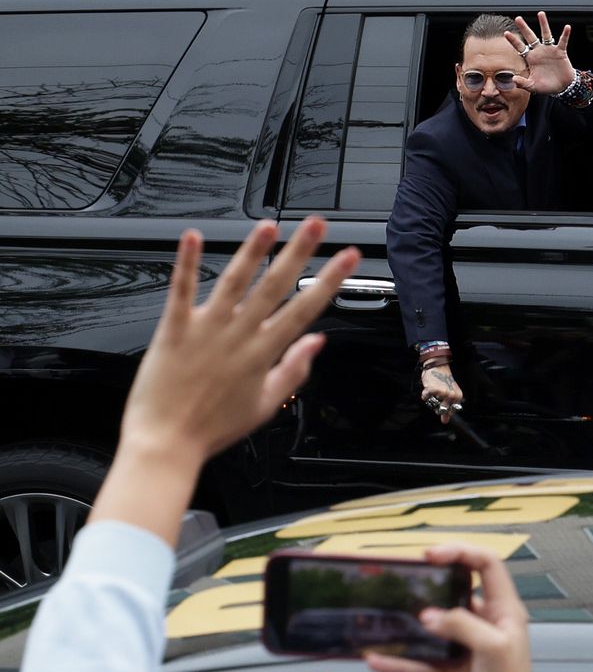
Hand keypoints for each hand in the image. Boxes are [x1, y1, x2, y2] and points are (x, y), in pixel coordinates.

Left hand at [95, 216, 359, 542]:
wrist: (166, 445)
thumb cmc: (212, 429)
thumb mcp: (265, 405)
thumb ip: (294, 370)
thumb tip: (317, 343)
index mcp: (263, 354)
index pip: (305, 309)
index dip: (330, 280)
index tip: (347, 256)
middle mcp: (238, 337)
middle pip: (275, 286)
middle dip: (299, 252)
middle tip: (316, 225)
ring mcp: (206, 331)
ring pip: (234, 283)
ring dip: (252, 251)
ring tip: (269, 226)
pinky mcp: (174, 331)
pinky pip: (180, 291)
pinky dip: (186, 263)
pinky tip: (194, 237)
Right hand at [366, 544, 539, 671]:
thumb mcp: (493, 648)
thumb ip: (461, 625)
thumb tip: (431, 616)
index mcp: (505, 611)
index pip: (487, 564)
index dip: (461, 552)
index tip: (433, 555)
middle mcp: (487, 624)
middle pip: (457, 591)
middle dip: (431, 584)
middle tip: (408, 578)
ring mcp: (468, 648)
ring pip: (434, 628)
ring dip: (410, 625)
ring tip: (389, 617)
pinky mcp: (453, 671)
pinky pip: (421, 662)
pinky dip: (400, 662)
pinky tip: (380, 660)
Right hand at [421, 365, 462, 423]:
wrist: (437, 365)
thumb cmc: (443, 378)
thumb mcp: (449, 393)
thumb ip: (448, 408)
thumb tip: (445, 421)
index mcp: (457, 397)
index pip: (450, 412)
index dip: (445, 410)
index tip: (443, 402)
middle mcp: (451, 396)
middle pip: (440, 410)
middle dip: (436, 404)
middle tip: (438, 394)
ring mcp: (442, 393)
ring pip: (432, 404)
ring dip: (430, 398)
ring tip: (434, 389)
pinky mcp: (432, 390)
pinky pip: (425, 398)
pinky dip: (425, 394)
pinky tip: (429, 386)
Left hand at [506, 11, 574, 94]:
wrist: (562, 87)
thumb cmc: (546, 86)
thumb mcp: (533, 86)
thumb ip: (523, 83)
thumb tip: (513, 79)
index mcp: (531, 58)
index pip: (520, 47)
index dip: (513, 41)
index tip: (506, 33)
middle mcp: (539, 52)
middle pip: (530, 37)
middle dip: (524, 28)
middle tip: (518, 18)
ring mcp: (550, 50)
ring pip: (546, 35)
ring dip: (543, 24)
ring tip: (540, 14)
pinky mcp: (560, 52)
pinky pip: (562, 42)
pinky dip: (565, 35)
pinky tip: (567, 28)